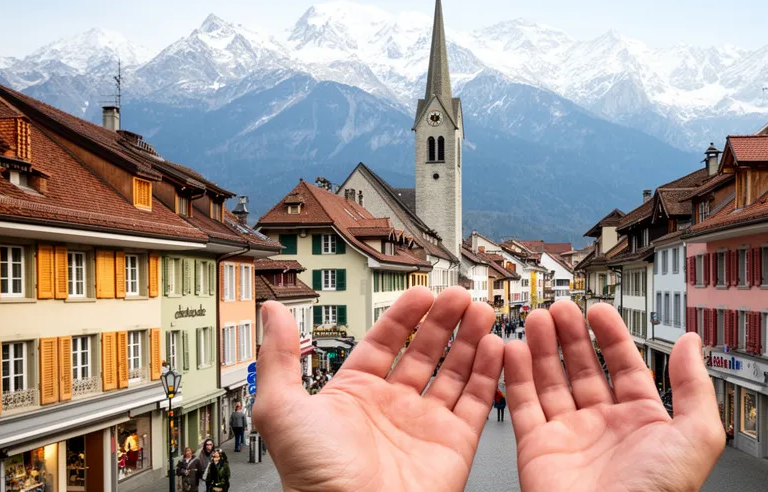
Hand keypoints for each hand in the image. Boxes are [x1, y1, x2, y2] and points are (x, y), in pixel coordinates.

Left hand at [254, 286, 502, 491]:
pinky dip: (489, 374)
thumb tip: (272, 314)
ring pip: (455, 371)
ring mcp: (424, 424)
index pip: (385, 342)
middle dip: (444, 320)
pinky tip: (495, 347)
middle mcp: (391, 407)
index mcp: (353, 395)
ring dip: (470, 340)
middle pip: (425, 351)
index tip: (422, 293)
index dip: (404, 316)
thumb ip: (280, 357)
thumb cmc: (314, 477)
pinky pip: (476, 401)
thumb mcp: (282, 408)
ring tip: (482, 312)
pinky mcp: (454, 444)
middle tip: (459, 296)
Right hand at [505, 301, 724, 491]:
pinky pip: (523, 404)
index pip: (624, 366)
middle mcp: (603, 427)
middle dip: (570, 335)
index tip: (598, 310)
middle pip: (583, 368)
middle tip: (560, 308)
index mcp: (641, 422)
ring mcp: (569, 436)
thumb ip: (694, 385)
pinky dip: (515, 376)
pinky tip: (514, 349)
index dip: (611, 336)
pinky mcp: (538, 448)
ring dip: (542, 347)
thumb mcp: (696, 434)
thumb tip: (691, 344)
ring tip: (536, 318)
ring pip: (550, 381)